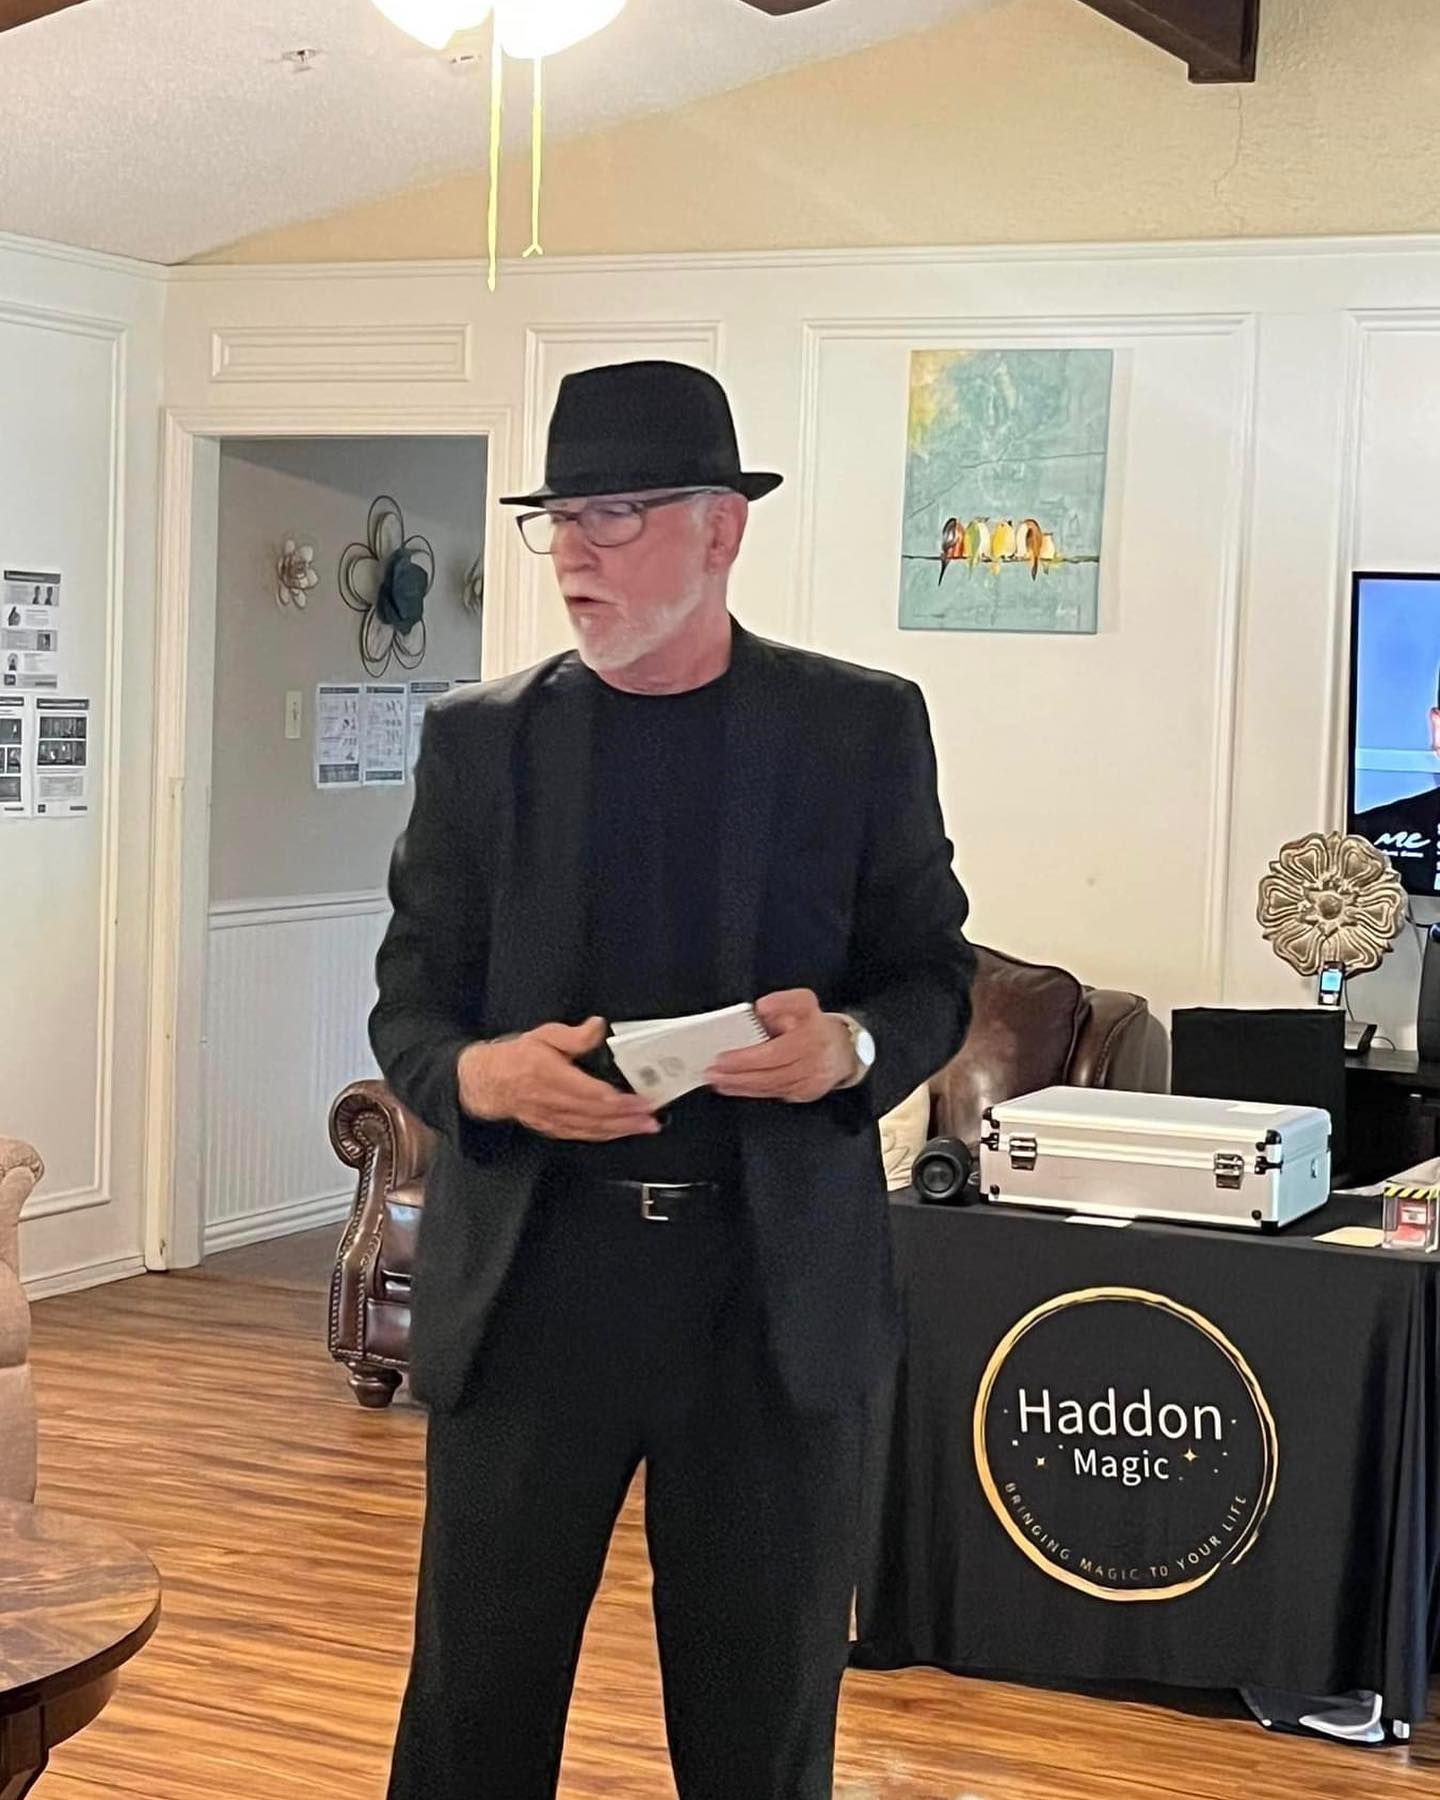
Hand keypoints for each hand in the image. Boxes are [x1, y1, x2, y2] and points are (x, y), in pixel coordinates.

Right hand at [458, 1017, 660, 1142]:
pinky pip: (582, 1135)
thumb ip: (573, 1035)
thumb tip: (597, 1027)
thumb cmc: (517, 1058)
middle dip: (627, 1118)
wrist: (489, 1082)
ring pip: (591, 1128)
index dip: (617, 1100)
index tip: (638, 1099)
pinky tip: (619, 1133)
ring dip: (620, 1130)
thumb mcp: (543, 1035)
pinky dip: (603, 1136)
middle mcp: (552, 1101)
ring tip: (644, 1127)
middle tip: (651, 1118)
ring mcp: (552, 1118)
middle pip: (595, 1114)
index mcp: (550, 1076)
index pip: (589, 1093)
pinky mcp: (552, 1128)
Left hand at [706, 989, 855, 1103]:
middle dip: (737, 1076)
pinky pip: (775, 1094)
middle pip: (770, 1074)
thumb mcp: (803, 1002)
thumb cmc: (816, 1026)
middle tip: (713, 1073)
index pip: (774, 1053)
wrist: (844, 1049)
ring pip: (771, 1087)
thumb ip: (782, 1001)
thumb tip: (761, 1009)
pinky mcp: (806, 1094)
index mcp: (811, 1038)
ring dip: (741, 1086)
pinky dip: (753, 1092)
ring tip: (718, 1081)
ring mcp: (810, 1082)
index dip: (746, 1059)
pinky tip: (735, 1088)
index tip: (723, 1058)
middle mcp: (812, 1063)